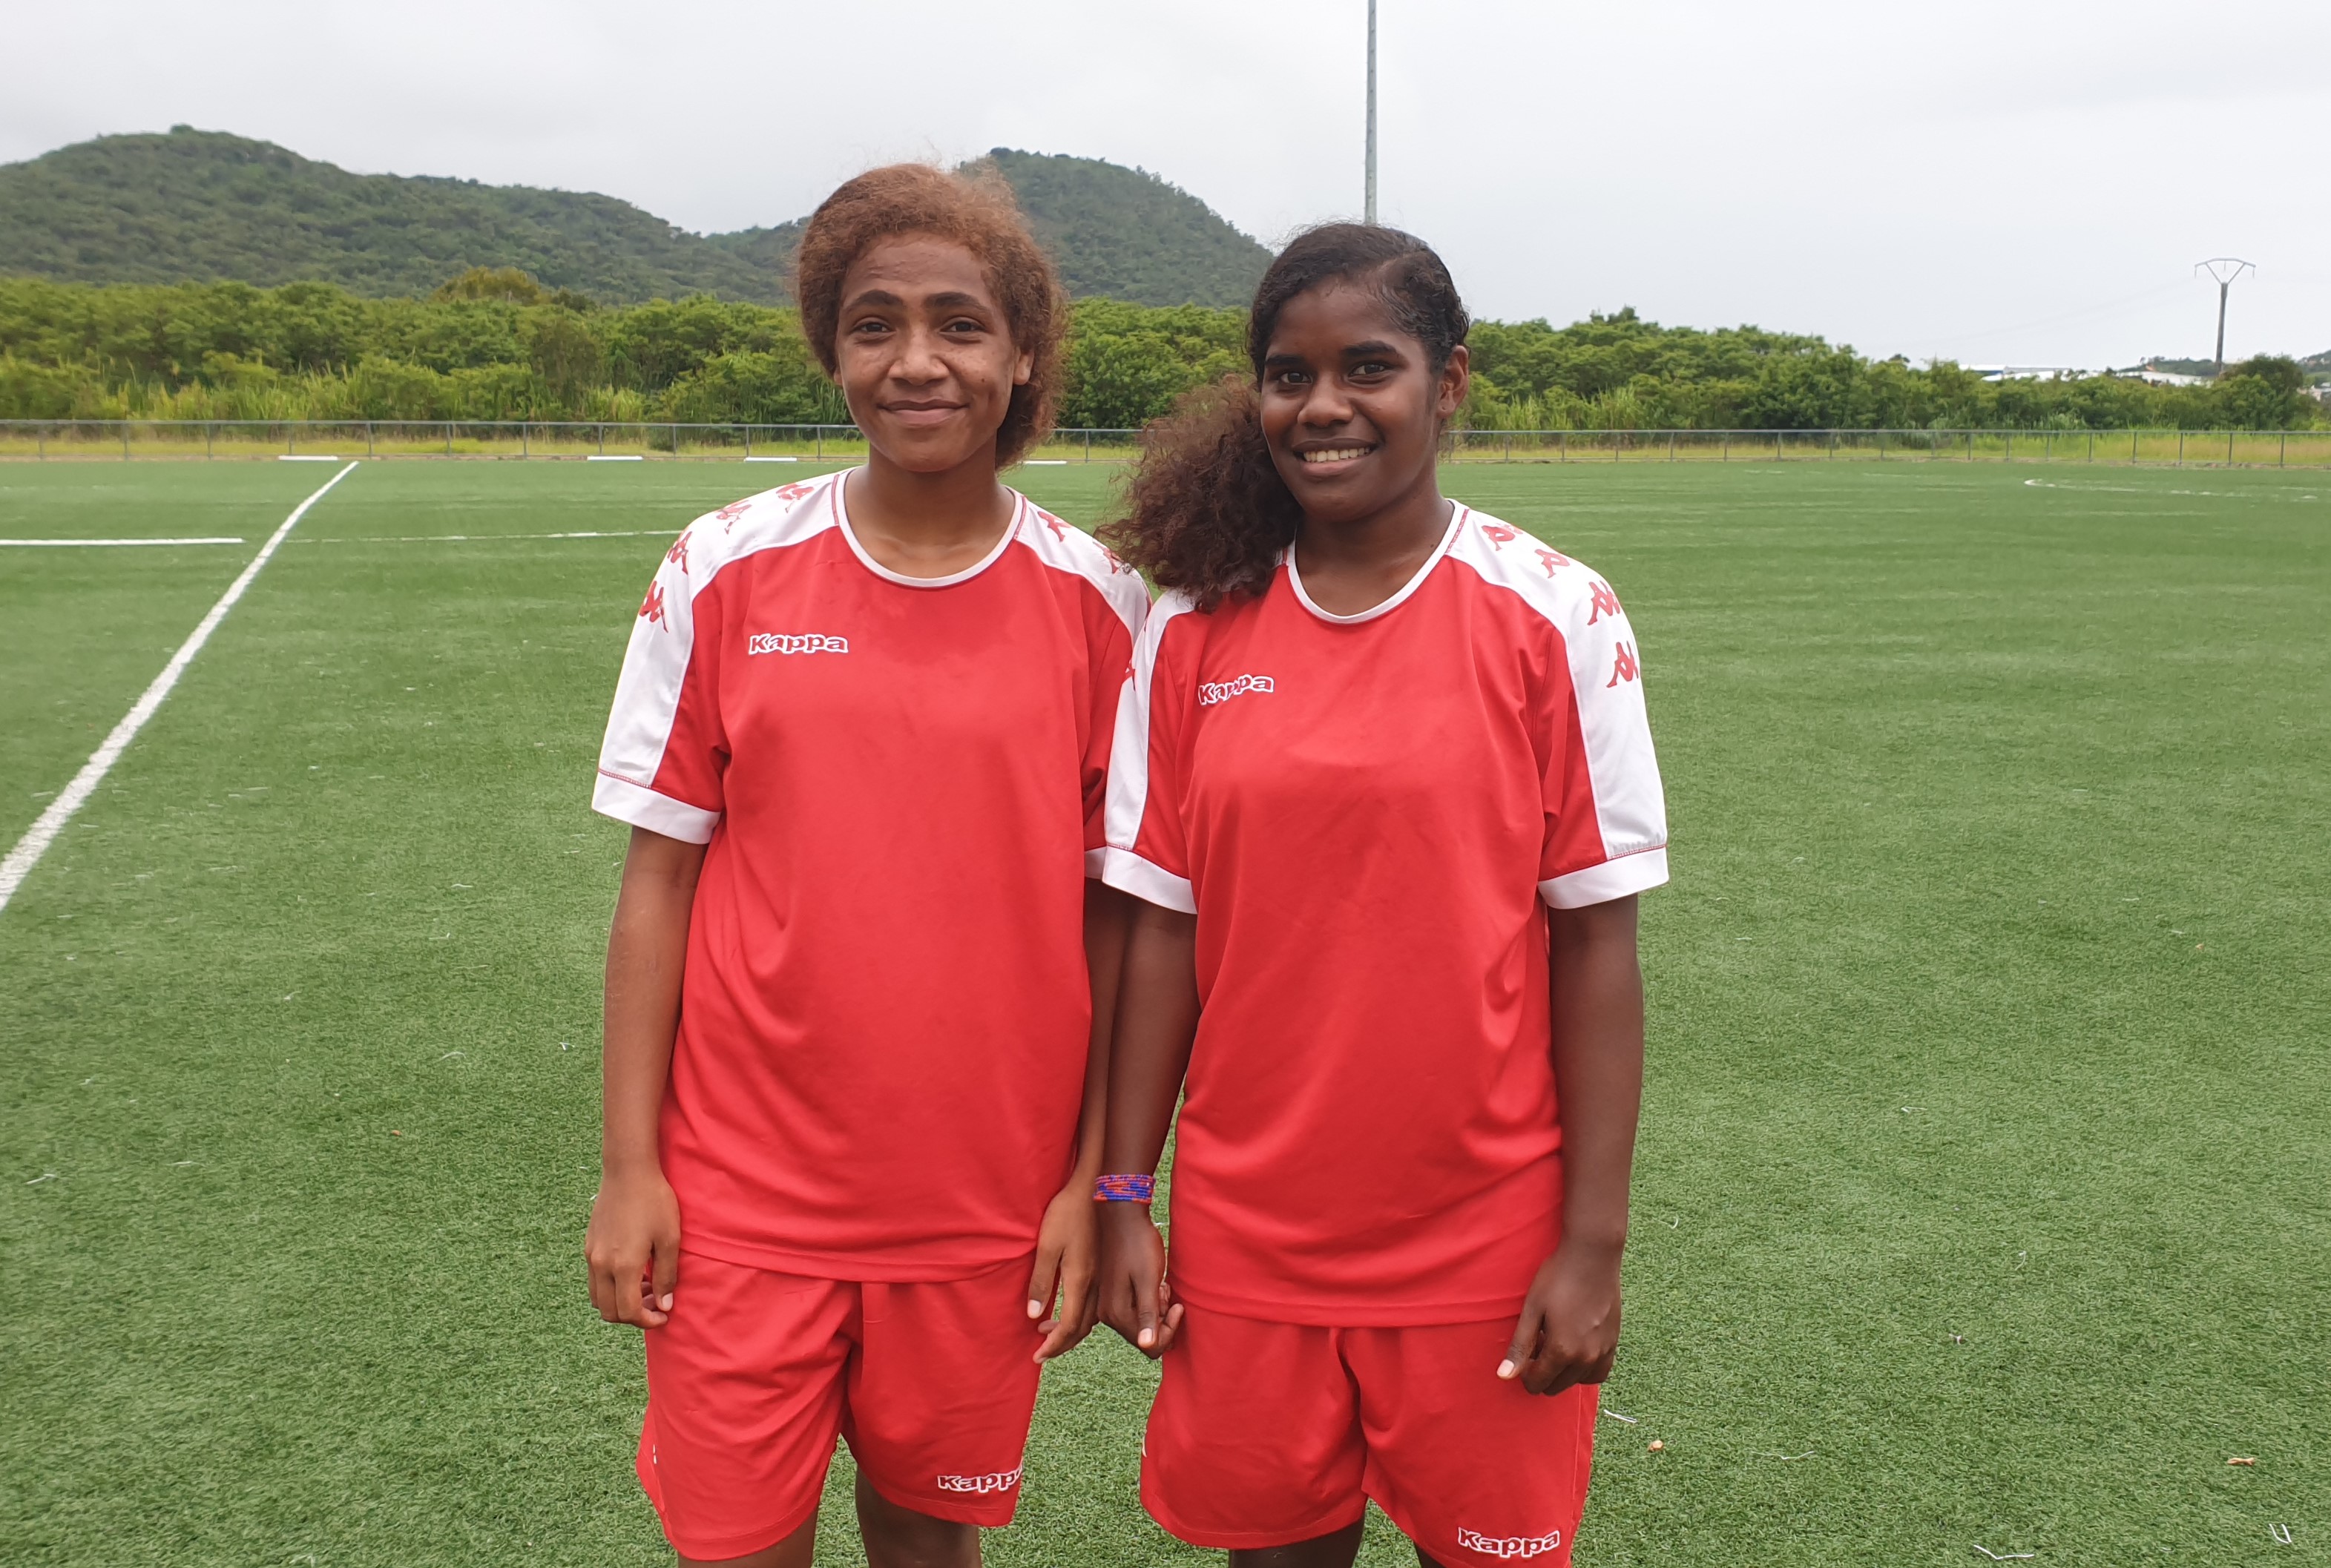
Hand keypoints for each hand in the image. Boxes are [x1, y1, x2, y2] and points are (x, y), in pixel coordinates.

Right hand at [585, 1165, 681, 1328]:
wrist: (628, 1171)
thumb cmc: (654, 1201)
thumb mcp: (669, 1239)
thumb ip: (666, 1276)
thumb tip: (664, 1306)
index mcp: (623, 1265)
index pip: (628, 1312)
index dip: (648, 1321)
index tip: (664, 1316)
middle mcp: (601, 1264)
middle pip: (609, 1312)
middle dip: (633, 1316)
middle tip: (656, 1303)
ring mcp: (591, 1255)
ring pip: (598, 1299)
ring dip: (619, 1303)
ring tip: (645, 1286)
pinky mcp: (588, 1246)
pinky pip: (595, 1280)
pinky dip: (611, 1287)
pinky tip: (632, 1271)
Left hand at [1027, 1176, 1100, 1361]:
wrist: (1098, 1189)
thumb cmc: (1068, 1213)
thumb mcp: (1047, 1245)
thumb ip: (1041, 1281)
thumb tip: (1033, 1315)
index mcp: (1080, 1280)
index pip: (1068, 1326)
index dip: (1053, 1344)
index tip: (1037, 1356)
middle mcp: (1095, 1283)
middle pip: (1082, 1327)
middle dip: (1062, 1343)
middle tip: (1043, 1352)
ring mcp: (1103, 1276)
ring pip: (1092, 1317)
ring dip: (1072, 1330)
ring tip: (1050, 1332)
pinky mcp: (1105, 1268)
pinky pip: (1097, 1304)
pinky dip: (1083, 1316)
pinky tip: (1072, 1308)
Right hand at [1097, 1201, 1183, 1357]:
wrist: (1122, 1215)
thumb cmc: (1138, 1244)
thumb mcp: (1148, 1280)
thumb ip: (1148, 1314)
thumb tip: (1149, 1347)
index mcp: (1116, 1313)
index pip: (1148, 1344)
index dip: (1168, 1330)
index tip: (1177, 1305)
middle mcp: (1106, 1314)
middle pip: (1142, 1336)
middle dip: (1161, 1319)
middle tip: (1166, 1291)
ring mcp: (1106, 1304)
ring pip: (1139, 1323)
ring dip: (1155, 1309)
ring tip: (1160, 1285)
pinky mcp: (1109, 1293)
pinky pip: (1133, 1310)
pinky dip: (1146, 1301)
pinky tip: (1153, 1283)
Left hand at [1498, 1240, 1621, 1395]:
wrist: (1593, 1255)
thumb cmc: (1558, 1278)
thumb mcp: (1532, 1309)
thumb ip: (1519, 1346)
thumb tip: (1504, 1376)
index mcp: (1562, 1351)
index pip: (1537, 1383)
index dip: (1524, 1373)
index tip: (1523, 1353)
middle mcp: (1586, 1358)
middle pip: (1557, 1386)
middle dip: (1542, 1373)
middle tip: (1537, 1343)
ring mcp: (1604, 1351)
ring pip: (1578, 1382)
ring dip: (1564, 1372)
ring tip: (1556, 1345)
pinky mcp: (1614, 1342)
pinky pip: (1600, 1372)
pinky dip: (1586, 1369)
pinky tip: (1577, 1348)